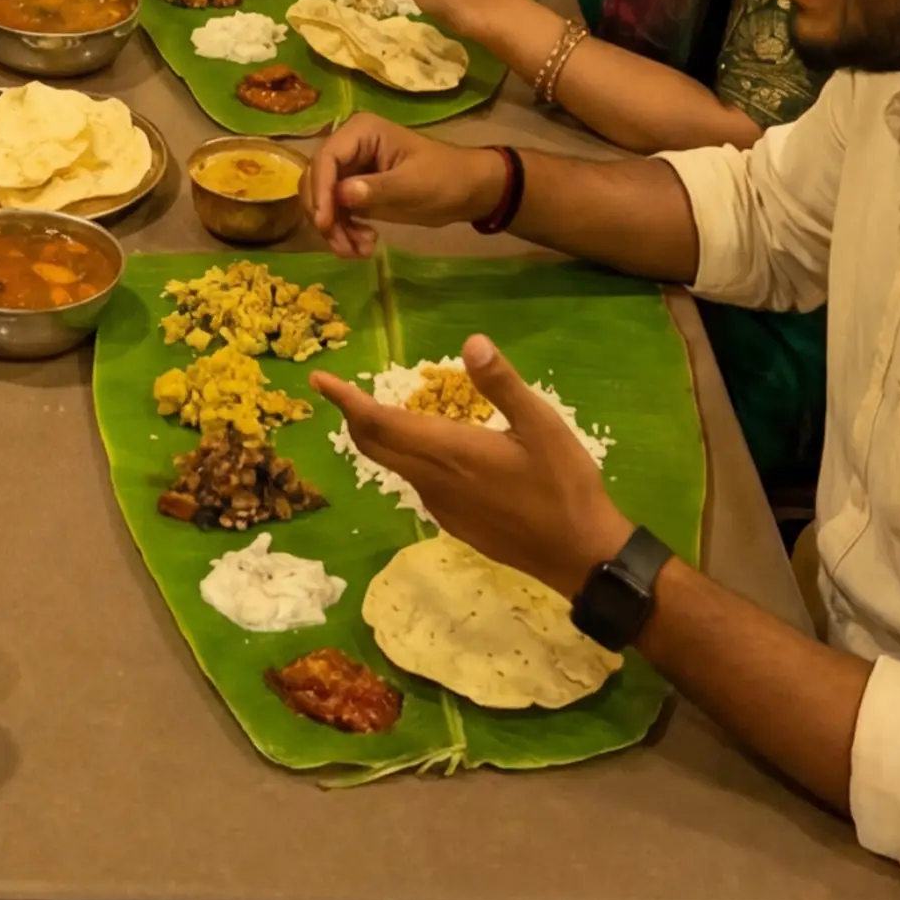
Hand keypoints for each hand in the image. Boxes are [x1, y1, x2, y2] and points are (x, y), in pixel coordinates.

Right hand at [307, 114, 505, 257]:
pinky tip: (365, 246)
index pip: (326, 158)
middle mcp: (350, 147)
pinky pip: (336, 212)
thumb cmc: (446, 178)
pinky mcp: (356, 191)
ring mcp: (352, 169)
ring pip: (323, 200)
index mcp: (361, 132)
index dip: (321, 191)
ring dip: (334, 229)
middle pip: (316, 180)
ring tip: (359, 251)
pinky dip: (343, 232)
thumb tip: (341, 195)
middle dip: (325, 215)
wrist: (469, 192)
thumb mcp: (414, 185)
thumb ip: (377, 189)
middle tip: (343, 246)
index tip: (325, 223)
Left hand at [311, 334, 627, 599]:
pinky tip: (429, 449)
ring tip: (381, 410)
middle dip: (354, 417)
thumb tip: (471, 342)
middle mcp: (435, 482)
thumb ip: (502, 384)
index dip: (346, 401)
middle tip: (341, 391)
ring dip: (379, 439)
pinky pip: (416, 484)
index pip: (380, 424)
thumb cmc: (564, 486)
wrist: (581, 557)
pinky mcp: (456, 524)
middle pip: (376, 447)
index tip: (319, 380)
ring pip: (394, 467)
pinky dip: (406, 459)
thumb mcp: (542, 425)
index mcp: (450, 453)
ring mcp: (443, 508)